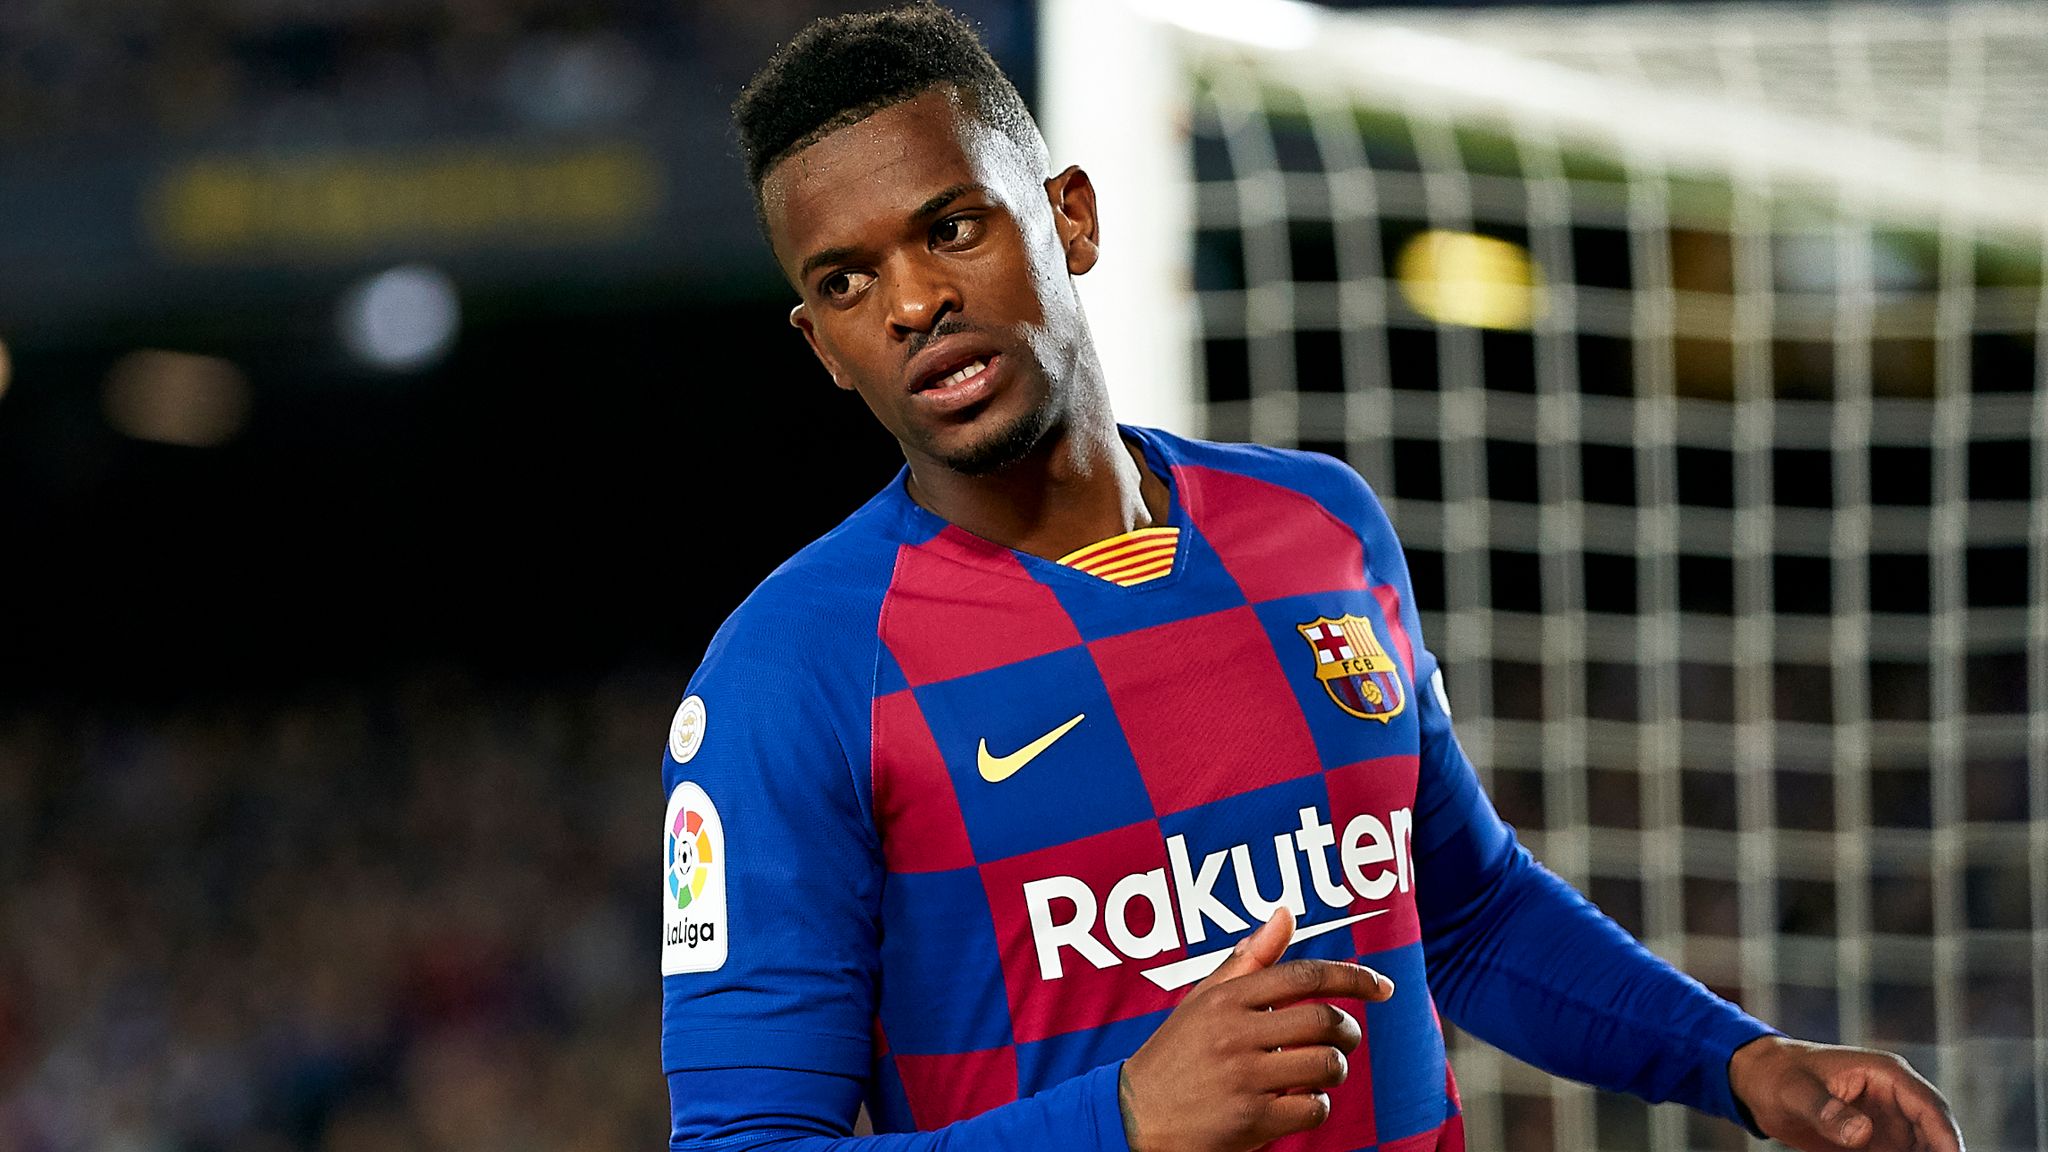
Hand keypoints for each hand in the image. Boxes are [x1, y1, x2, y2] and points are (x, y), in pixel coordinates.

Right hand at [1118, 908, 1394, 1151]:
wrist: (1134, 1117)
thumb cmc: (1176, 1055)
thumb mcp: (1203, 1001)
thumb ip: (1248, 959)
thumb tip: (1285, 914)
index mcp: (1226, 998)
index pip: (1304, 976)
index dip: (1353, 977)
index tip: (1383, 986)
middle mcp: (1234, 1033)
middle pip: (1324, 1020)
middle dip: (1348, 1031)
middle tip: (1345, 1038)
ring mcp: (1243, 1077)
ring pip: (1325, 1064)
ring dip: (1334, 1070)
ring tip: (1320, 1072)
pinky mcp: (1250, 1119)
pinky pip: (1312, 1108)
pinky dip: (1317, 1105)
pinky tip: (1299, 1102)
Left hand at [1728, 1034, 1963, 1151]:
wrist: (1758, 1082)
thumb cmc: (1778, 1074)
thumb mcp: (1795, 1090)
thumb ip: (1826, 1109)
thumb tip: (1861, 1133)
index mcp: (1886, 1075)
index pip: (1929, 1106)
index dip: (1946, 1136)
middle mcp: (1894, 1100)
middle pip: (1932, 1134)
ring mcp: (1887, 1124)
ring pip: (1918, 1150)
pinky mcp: (1874, 1144)